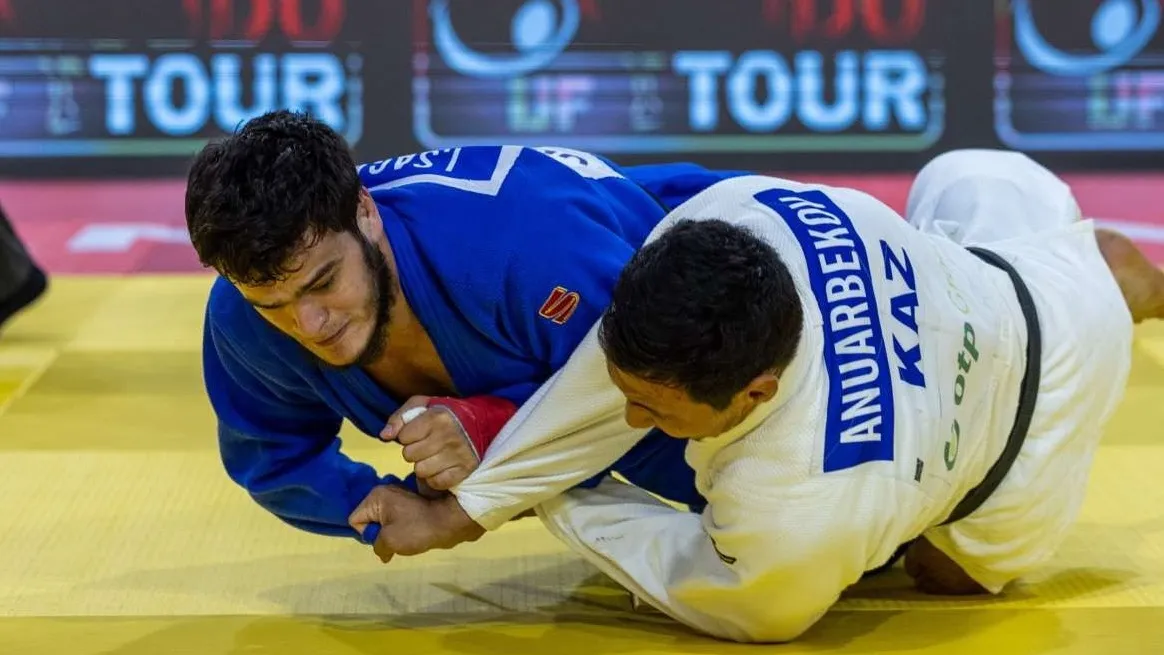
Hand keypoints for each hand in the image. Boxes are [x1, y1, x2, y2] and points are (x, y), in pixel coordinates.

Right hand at [348, 484, 485, 562]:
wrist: (449, 521)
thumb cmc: (417, 529)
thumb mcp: (389, 541)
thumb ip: (376, 545)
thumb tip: (382, 550)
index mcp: (376, 497)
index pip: (356, 519)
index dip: (366, 533)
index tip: (382, 537)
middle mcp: (386, 493)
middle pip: (369, 520)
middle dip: (379, 533)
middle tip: (394, 541)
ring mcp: (400, 498)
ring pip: (384, 522)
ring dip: (391, 534)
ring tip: (405, 539)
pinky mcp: (412, 505)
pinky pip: (397, 520)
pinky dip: (402, 530)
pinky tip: (412, 536)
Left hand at [382, 396, 479, 491]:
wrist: (482, 423)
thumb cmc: (447, 414)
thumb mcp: (423, 405)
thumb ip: (400, 417)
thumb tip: (384, 436)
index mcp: (437, 417)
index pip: (403, 437)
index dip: (407, 435)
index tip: (418, 432)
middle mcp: (448, 436)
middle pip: (409, 456)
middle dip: (414, 451)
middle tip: (426, 445)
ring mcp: (458, 455)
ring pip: (421, 471)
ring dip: (424, 465)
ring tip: (434, 456)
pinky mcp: (465, 470)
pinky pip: (436, 482)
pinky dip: (436, 477)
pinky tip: (443, 466)